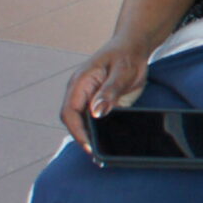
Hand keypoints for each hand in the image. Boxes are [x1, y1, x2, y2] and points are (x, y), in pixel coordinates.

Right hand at [61, 36, 152, 152]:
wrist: (133, 46)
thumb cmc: (126, 55)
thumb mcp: (122, 72)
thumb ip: (109, 92)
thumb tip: (95, 113)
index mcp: (80, 82)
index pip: (70, 112)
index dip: (77, 131)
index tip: (89, 146)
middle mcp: (79, 91)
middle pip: (73, 120)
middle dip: (83, 139)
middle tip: (99, 156)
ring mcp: (86, 97)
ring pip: (82, 122)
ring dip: (90, 138)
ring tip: (103, 156)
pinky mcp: (96, 102)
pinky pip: (93, 120)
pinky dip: (98, 132)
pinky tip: (109, 143)